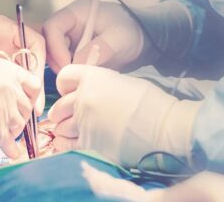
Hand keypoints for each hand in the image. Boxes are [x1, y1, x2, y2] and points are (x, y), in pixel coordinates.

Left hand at [0, 15, 46, 114]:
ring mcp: (2, 53)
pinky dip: (13, 95)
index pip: (35, 43)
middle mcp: (7, 40)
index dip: (39, 65)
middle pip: (32, 62)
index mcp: (4, 29)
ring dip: (24, 93)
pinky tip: (11, 111)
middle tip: (34, 109)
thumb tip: (10, 89)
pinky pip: (11, 81)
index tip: (35, 86)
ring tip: (25, 115)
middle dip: (34, 86)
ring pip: (23, 74)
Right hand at [0, 55, 41, 158]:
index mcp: (5, 71)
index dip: (30, 96)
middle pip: (27, 107)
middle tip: (10, 119)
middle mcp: (8, 89)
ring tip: (3, 132)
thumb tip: (8, 84)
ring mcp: (2, 110)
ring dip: (13, 130)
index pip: (33, 85)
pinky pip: (9, 143)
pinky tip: (10, 151)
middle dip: (20, 115)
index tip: (25, 102)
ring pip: (19, 125)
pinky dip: (11, 149)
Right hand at [43, 0, 144, 72]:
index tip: (68, 65)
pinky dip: (69, 73)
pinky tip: (80, 80)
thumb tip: (78, 63)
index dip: (55, 47)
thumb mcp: (119, 38)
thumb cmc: (131, 31)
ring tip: (78, 78)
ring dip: (62, 69)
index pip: (52, 27)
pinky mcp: (75, 53)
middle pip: (48, 43)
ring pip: (54, 56)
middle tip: (69, 76)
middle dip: (56, 61)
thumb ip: (99, 48)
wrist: (142, 41)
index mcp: (76, 13)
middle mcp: (69, 25)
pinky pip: (64, 64)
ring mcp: (71, 40)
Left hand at [48, 64, 198, 167]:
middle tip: (71, 118)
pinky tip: (77, 144)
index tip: (70, 93)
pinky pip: (66, 146)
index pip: (63, 77)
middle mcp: (84, 98)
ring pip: (60, 128)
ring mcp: (84, 122)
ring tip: (77, 133)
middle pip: (58, 107)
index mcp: (93, 78)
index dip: (65, 86)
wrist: (165, 128)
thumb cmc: (151, 103)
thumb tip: (87, 92)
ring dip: (65, 131)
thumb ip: (99, 85)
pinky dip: (68, 145)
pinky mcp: (88, 144)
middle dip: (62, 113)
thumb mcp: (122, 82)